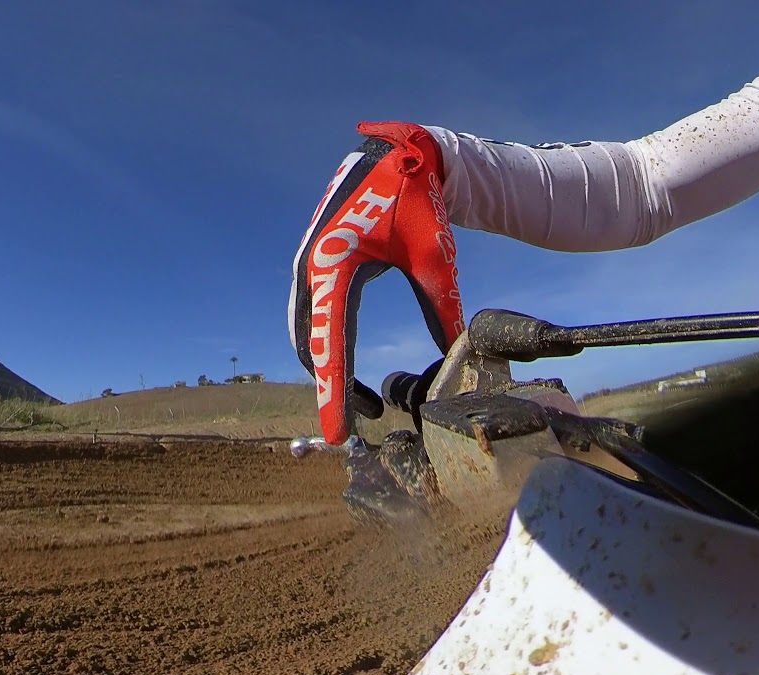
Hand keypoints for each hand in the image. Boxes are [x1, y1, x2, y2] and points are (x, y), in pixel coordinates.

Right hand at [290, 121, 465, 443]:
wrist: (400, 156)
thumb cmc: (419, 204)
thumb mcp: (435, 260)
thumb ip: (441, 309)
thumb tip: (453, 357)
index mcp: (336, 266)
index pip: (332, 344)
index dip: (335, 394)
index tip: (339, 435)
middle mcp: (312, 267)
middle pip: (310, 345)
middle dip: (331, 387)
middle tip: (362, 421)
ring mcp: (308, 263)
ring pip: (305, 332)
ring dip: (326, 367)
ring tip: (362, 401)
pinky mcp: (315, 262)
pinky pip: (309, 313)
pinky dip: (323, 343)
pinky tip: (343, 364)